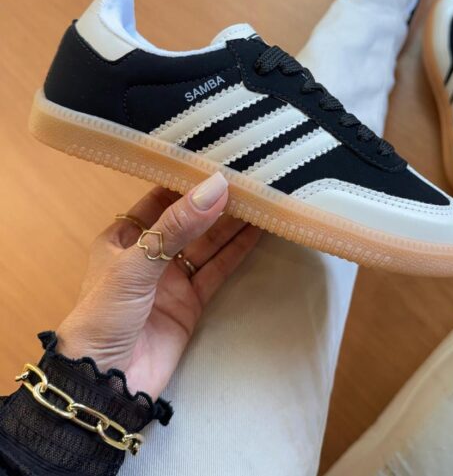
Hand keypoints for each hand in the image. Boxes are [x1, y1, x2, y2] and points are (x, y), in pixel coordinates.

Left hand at [56, 173, 259, 397]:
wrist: (105, 384)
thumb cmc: (104, 316)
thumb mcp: (135, 266)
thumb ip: (176, 227)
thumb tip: (215, 188)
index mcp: (124, 238)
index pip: (157, 199)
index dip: (184, 180)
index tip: (214, 157)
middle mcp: (149, 254)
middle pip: (188, 220)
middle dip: (213, 201)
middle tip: (246, 176)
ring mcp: (172, 279)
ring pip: (206, 243)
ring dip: (230, 223)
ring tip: (259, 196)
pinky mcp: (191, 302)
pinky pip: (217, 270)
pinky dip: (236, 251)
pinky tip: (257, 230)